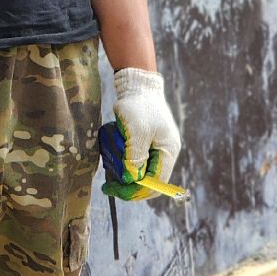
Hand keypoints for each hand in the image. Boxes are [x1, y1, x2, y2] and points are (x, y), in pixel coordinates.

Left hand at [110, 67, 180, 183]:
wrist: (137, 84)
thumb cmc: (139, 106)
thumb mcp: (136, 132)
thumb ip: (135, 158)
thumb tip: (131, 181)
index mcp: (168, 151)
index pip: (156, 183)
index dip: (136, 192)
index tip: (116, 190)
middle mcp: (165, 152)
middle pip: (148, 180)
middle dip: (129, 185)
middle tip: (108, 184)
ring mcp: (156, 147)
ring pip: (141, 171)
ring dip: (125, 174)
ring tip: (109, 170)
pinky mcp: (146, 142)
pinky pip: (136, 160)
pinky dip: (124, 163)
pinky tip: (112, 158)